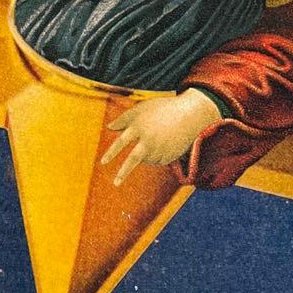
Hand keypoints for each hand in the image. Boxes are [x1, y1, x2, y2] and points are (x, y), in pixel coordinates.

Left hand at [100, 89, 222, 186]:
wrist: (189, 115)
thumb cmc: (161, 109)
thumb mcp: (141, 109)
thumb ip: (124, 119)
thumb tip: (108, 127)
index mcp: (139, 127)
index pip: (122, 142)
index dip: (112, 153)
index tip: (103, 162)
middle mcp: (149, 140)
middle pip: (133, 159)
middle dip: (123, 172)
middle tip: (116, 183)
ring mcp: (160, 149)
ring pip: (145, 158)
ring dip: (145, 152)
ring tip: (157, 136)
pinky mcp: (169, 157)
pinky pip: (156, 160)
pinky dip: (156, 154)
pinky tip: (165, 142)